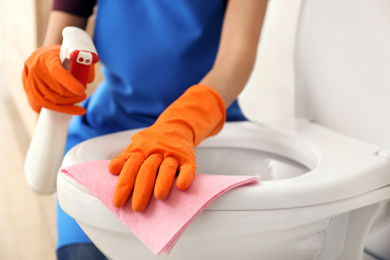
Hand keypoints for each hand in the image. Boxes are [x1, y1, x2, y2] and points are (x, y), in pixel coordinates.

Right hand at [22, 45, 93, 114]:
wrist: (42, 56)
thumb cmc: (61, 56)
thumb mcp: (73, 54)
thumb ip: (84, 65)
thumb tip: (88, 80)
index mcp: (47, 57)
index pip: (57, 72)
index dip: (69, 82)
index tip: (82, 90)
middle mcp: (36, 69)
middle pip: (57, 90)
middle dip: (74, 95)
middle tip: (83, 94)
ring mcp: (31, 82)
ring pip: (52, 100)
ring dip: (69, 103)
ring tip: (80, 99)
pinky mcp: (30, 92)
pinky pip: (44, 106)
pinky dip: (60, 109)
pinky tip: (73, 110)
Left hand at [108, 85, 225, 211]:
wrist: (176, 126)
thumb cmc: (153, 142)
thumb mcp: (136, 147)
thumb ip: (124, 159)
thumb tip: (112, 170)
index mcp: (141, 150)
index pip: (130, 167)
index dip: (124, 185)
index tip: (118, 202)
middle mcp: (156, 151)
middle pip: (147, 169)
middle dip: (141, 189)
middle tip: (137, 207)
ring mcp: (172, 154)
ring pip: (167, 168)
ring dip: (163, 182)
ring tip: (159, 197)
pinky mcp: (187, 158)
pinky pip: (187, 168)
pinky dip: (185, 176)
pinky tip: (181, 186)